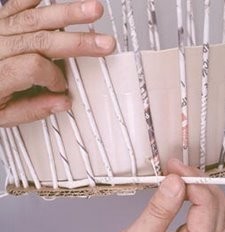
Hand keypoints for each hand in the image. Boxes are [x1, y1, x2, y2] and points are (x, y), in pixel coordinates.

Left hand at [0, 0, 114, 125]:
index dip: (55, 78)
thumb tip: (62, 102)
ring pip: (35, 17)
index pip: (35, 68)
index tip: (61, 87)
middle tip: (104, 43)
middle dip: (78, 42)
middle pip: (42, 40)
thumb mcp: (2, 116)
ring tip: (93, 9)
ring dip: (68, 13)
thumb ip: (33, 110)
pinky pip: (18, 3)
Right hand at [94, 160, 224, 231]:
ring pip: (220, 211)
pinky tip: (186, 194)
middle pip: (219, 206)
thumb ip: (160, 209)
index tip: (173, 169)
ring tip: (180, 179)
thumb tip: (176, 182)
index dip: (192, 181)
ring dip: (203, 190)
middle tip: (175, 170)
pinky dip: (201, 201)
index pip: (208, 206)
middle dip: (199, 182)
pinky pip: (211, 218)